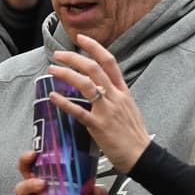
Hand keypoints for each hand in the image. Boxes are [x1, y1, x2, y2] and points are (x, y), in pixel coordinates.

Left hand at [47, 33, 150, 172]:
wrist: (142, 156)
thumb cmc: (133, 135)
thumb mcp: (128, 108)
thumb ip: (114, 97)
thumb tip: (100, 89)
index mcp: (123, 92)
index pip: (110, 62)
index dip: (95, 47)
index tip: (81, 38)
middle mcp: (116, 97)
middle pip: (94, 69)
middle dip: (74, 58)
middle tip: (58, 54)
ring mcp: (107, 111)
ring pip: (86, 85)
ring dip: (66, 74)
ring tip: (52, 70)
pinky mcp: (99, 126)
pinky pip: (79, 112)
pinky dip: (64, 103)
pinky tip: (53, 96)